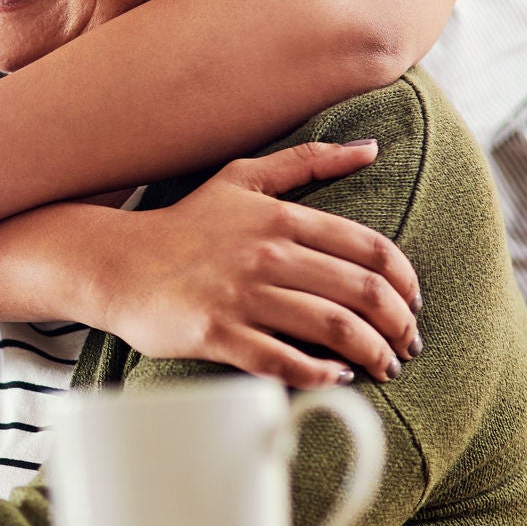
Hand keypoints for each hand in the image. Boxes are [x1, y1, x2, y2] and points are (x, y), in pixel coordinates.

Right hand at [95, 140, 420, 387]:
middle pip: (361, 293)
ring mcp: (241, 295)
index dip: (405, 282)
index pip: (370, 250)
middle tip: (406, 346)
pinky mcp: (217, 333)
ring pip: (333, 328)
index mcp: (280, 218)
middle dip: (398, 326)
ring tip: (383, 368)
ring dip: (371, 354)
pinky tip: (335, 378)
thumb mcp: (243, 179)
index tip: (412, 304)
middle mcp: (267, 254)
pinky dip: (320, 374)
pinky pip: (284, 360)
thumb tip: (371, 148)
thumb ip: (308, 161)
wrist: (114, 263)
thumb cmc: (183, 225)